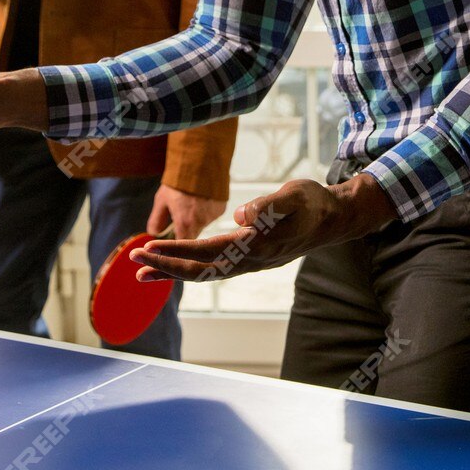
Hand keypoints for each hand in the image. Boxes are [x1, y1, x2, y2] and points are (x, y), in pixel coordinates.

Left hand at [130, 173, 395, 282]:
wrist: (336, 219)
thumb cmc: (313, 203)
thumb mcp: (293, 196)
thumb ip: (268, 207)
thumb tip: (241, 216)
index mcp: (254, 246)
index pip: (205, 253)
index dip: (175, 252)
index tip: (146, 249)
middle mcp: (250, 261)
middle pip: (200, 271)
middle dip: (165, 268)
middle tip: (132, 264)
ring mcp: (252, 263)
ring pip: (206, 273)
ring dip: (174, 272)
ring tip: (144, 272)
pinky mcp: (253, 259)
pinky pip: (215, 268)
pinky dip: (192, 268)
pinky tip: (179, 265)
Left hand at [147, 183, 227, 242]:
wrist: (200, 161)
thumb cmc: (180, 180)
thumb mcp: (162, 200)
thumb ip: (157, 219)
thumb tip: (153, 232)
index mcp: (185, 223)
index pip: (181, 247)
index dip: (176, 248)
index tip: (171, 245)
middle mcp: (201, 223)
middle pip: (193, 237)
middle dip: (186, 231)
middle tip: (180, 218)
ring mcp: (213, 216)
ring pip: (203, 226)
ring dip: (196, 220)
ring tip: (190, 204)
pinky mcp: (221, 208)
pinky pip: (211, 216)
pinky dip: (206, 211)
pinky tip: (201, 200)